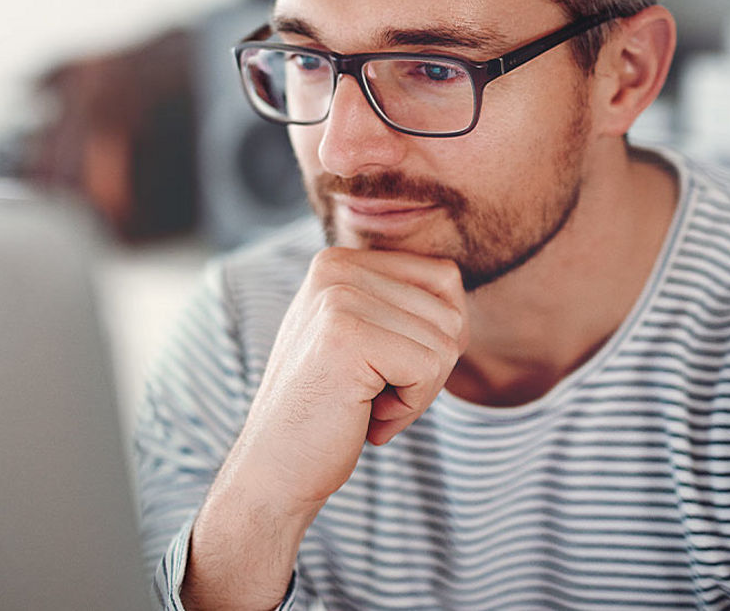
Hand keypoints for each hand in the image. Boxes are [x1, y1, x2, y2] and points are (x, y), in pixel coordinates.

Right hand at [239, 246, 467, 507]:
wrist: (275, 468)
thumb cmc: (327, 410)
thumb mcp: (360, 336)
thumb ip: (396, 301)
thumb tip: (454, 281)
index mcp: (338, 260)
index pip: (444, 278)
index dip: (432, 339)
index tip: (381, 369)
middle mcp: (335, 267)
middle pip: (450, 311)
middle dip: (427, 369)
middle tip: (372, 395)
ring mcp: (338, 298)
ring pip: (446, 342)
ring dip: (417, 391)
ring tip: (364, 404)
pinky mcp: (346, 336)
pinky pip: (430, 368)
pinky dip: (408, 407)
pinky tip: (363, 415)